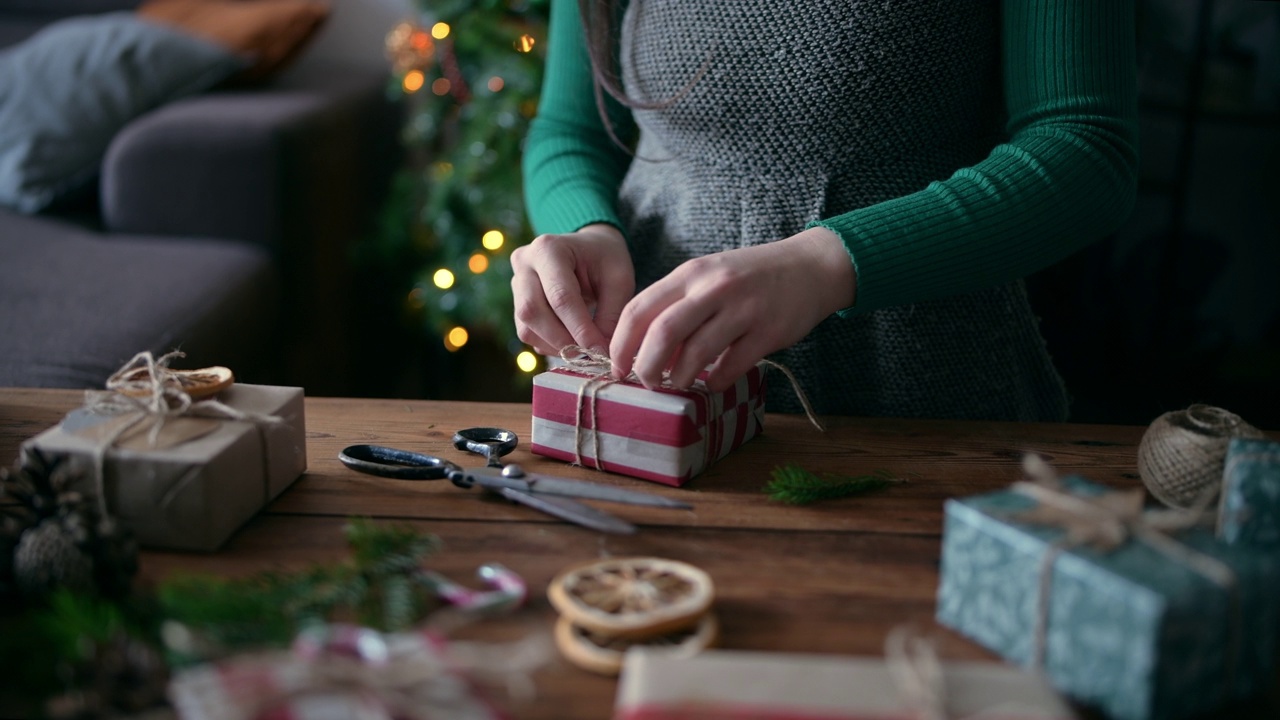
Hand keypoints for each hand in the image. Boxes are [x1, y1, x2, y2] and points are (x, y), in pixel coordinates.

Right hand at [510, 224, 635, 354]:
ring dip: (555, 345)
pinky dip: (549, 344)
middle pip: (532, 311)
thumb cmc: (605, 259)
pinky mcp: (516, 302)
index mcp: (549, 249)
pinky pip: (527, 332)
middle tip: (590, 355)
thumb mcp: (619, 279)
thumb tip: (599, 353)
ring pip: (526, 327)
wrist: (588, 247)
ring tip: (583, 349)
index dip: (579, 328)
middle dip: (562, 340)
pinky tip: (571, 342)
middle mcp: (524, 263)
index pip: (560, 296)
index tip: (599, 351)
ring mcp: (516, 282)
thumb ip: (610, 315)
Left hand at [608, 227, 855, 391]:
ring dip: (680, 378)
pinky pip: (731, 367)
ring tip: (679, 382)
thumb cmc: (749, 277)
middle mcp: (713, 288)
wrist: (810, 267)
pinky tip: (714, 381)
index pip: (639, 310)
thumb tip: (639, 347)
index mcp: (690, 273)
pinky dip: (716, 382)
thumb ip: (676, 303)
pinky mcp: (768, 332)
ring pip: (696, 354)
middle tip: (646, 382)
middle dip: (646, 367)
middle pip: (662, 334)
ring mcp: (743, 309)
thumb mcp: (707, 276)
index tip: (616, 367)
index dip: (620, 345)